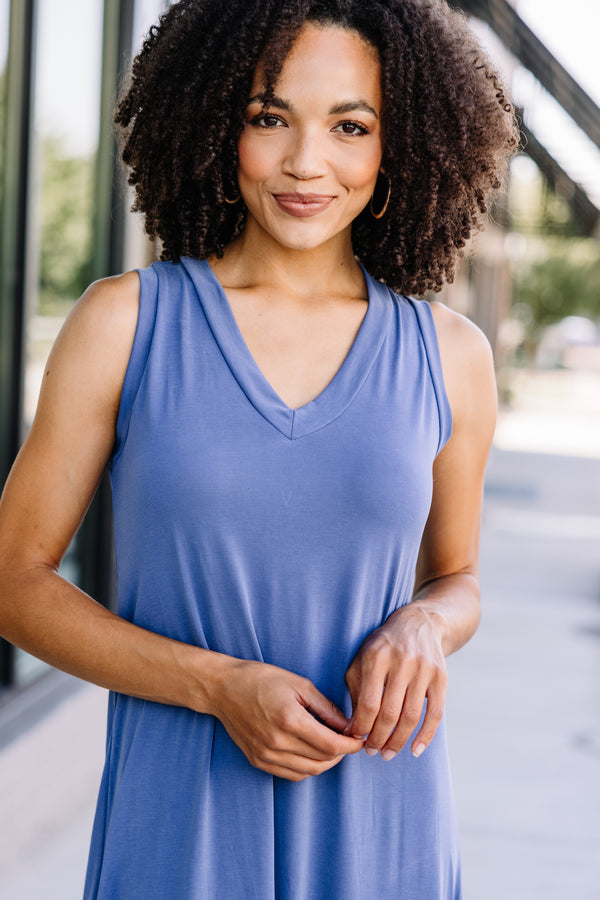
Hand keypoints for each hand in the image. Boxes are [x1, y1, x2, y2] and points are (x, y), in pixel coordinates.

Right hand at [210, 659, 363, 780]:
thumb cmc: (260, 679)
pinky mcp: (258, 760)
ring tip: (332, 747)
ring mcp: (266, 755)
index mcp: (290, 720)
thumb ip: (326, 708)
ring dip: (326, 763)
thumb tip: (348, 725)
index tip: (360, 740)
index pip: (331, 744)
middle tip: (348, 740)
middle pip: (322, 760)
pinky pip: (291, 774)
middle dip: (341, 753)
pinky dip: (307, 768)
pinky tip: (312, 754)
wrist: (223, 688)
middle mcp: (277, 742)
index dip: (351, 745)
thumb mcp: (298, 684)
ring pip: (309, 771)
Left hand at [344, 604, 447, 759]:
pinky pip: (435, 713)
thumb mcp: (362, 659)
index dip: (360, 727)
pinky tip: (415, 750)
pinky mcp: (441, 677)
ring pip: (411, 717)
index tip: (354, 740)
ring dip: (398, 741)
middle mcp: (402, 662)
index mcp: (377, 657)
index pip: (367, 703)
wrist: (419, 623)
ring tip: (388, 753)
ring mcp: (424, 669)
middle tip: (371, 752)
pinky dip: (426, 736)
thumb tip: (352, 728)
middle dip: (378, 738)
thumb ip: (356, 690)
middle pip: (389, 713)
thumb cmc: (383, 647)